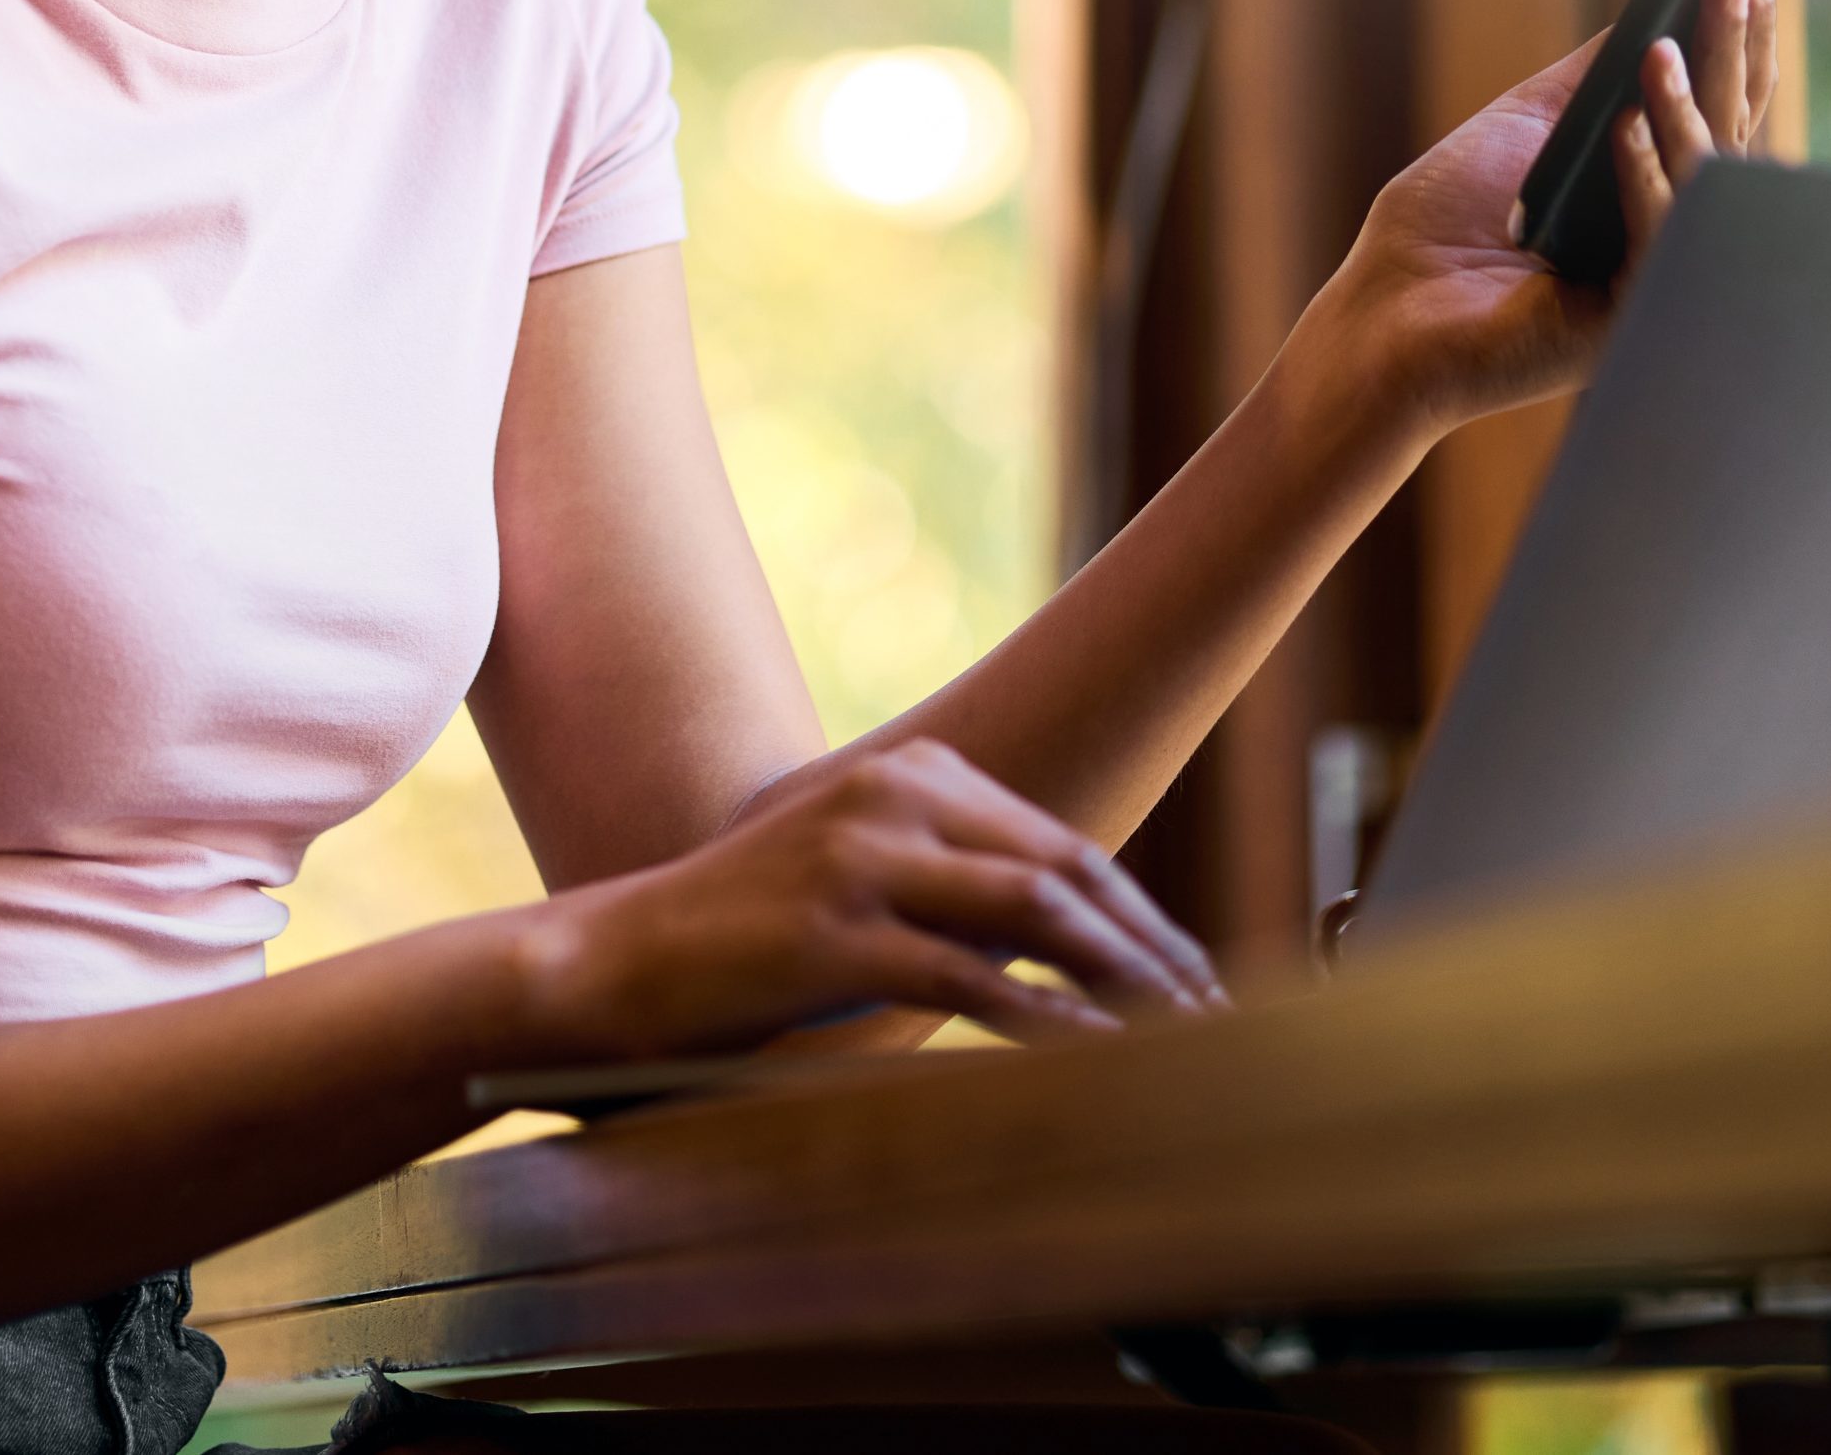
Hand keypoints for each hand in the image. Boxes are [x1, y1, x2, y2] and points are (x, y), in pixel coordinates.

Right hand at [513, 739, 1224, 1062]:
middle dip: (1152, 949)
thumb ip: (953, 891)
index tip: (1194, 978)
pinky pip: (970, 976)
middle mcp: (896, 795)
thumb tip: (1066, 944)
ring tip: (1181, 1039)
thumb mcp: (862, 885)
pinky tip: (1096, 1057)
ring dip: (1124, 980)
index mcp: (914, 774)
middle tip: (1214, 1017)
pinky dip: (1048, 1019)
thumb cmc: (747, 943)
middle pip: (1066, 870)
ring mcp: (864, 855)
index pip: (1061, 845)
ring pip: (1035, 912)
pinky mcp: (835, 930)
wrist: (616, 962)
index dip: (1140, 916)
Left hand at [1295, 0, 1775, 441]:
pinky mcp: (1626, 316)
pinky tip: (1628, 122)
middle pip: (1727, 130)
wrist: (1387, 311)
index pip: (1716, 105)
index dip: (1736, 38)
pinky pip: (1656, 237)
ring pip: (1704, 180)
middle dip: (1733, 49)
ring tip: (1663, 46)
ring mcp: (1655, 275)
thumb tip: (1657, 7)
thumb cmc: (1447, 224)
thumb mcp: (1526, 125)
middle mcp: (1669, 231)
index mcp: (1653, 187)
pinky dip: (1645, 175)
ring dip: (1689, 103)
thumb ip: (1590, 77)